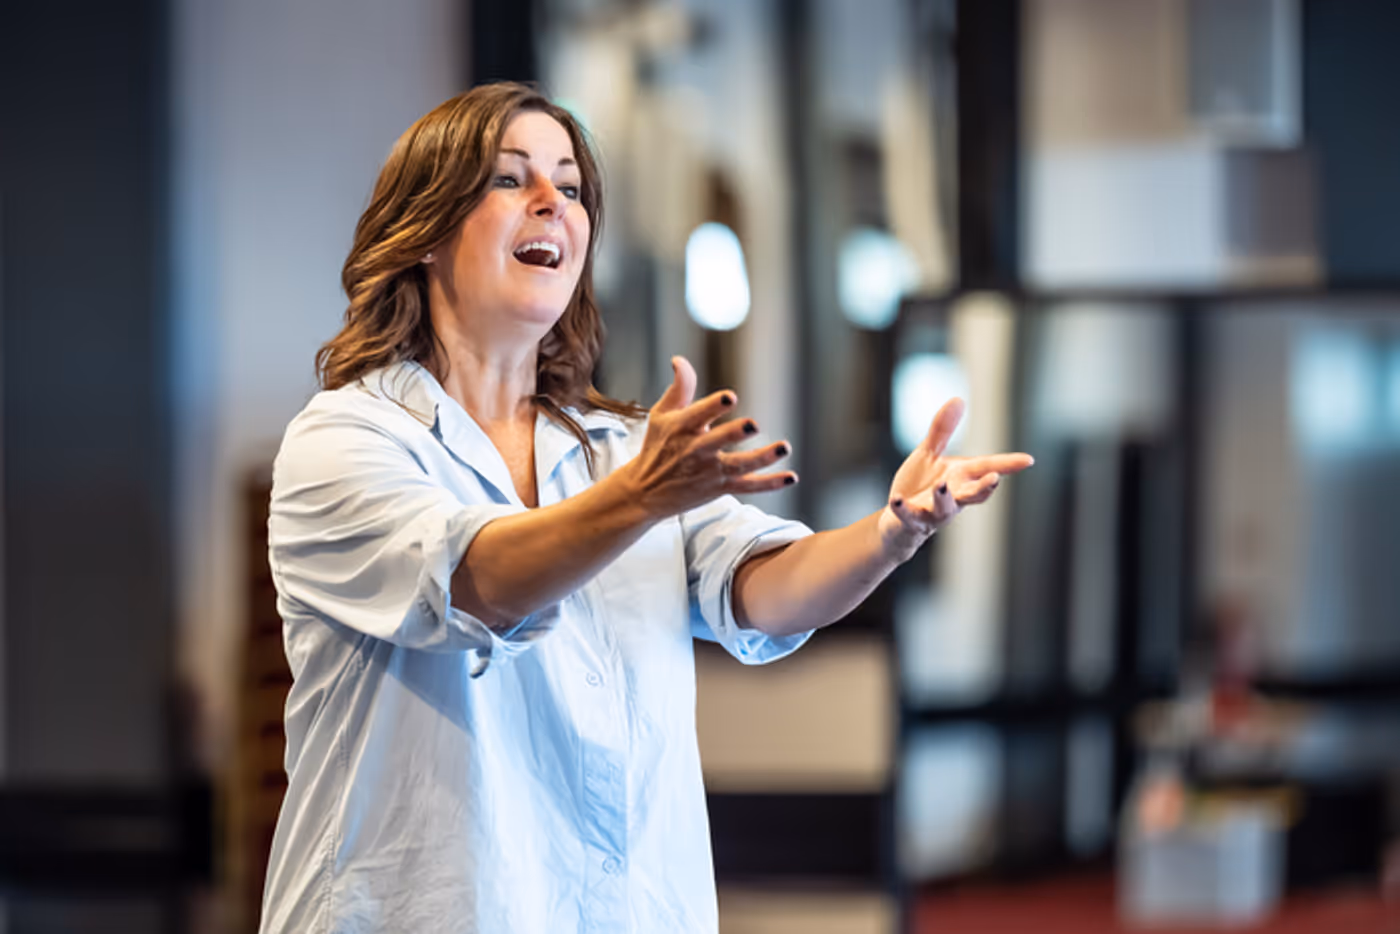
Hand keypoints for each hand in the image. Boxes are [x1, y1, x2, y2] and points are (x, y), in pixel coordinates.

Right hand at [619, 356, 795, 519]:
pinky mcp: (720, 488)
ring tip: (784, 447)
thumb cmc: (657, 447)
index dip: (714, 406)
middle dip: (735, 433)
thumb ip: (679, 388)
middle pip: (718, 441)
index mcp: (682, 428)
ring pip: (739, 465)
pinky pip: (748, 486)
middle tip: (753, 424)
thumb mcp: (661, 415)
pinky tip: (791, 477)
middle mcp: (695, 450)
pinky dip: (770, 483)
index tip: (730, 397)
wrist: (645, 492)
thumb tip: (680, 360)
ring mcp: (709, 471)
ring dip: (763, 458)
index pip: (698, 414)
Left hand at [877, 397, 1033, 561]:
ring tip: (940, 485)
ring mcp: (933, 511)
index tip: (1029, 460)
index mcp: (961, 478)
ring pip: (944, 508)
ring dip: (943, 497)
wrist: (898, 520)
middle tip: (994, 479)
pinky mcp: (912, 521)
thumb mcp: (929, 454)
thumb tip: (958, 399)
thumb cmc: (920, 485)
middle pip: (973, 494)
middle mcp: (953, 497)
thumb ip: (943, 430)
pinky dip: (902, 509)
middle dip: (984, 488)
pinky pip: (908, 516)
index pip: (987, 469)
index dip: (1008, 465)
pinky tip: (896, 499)